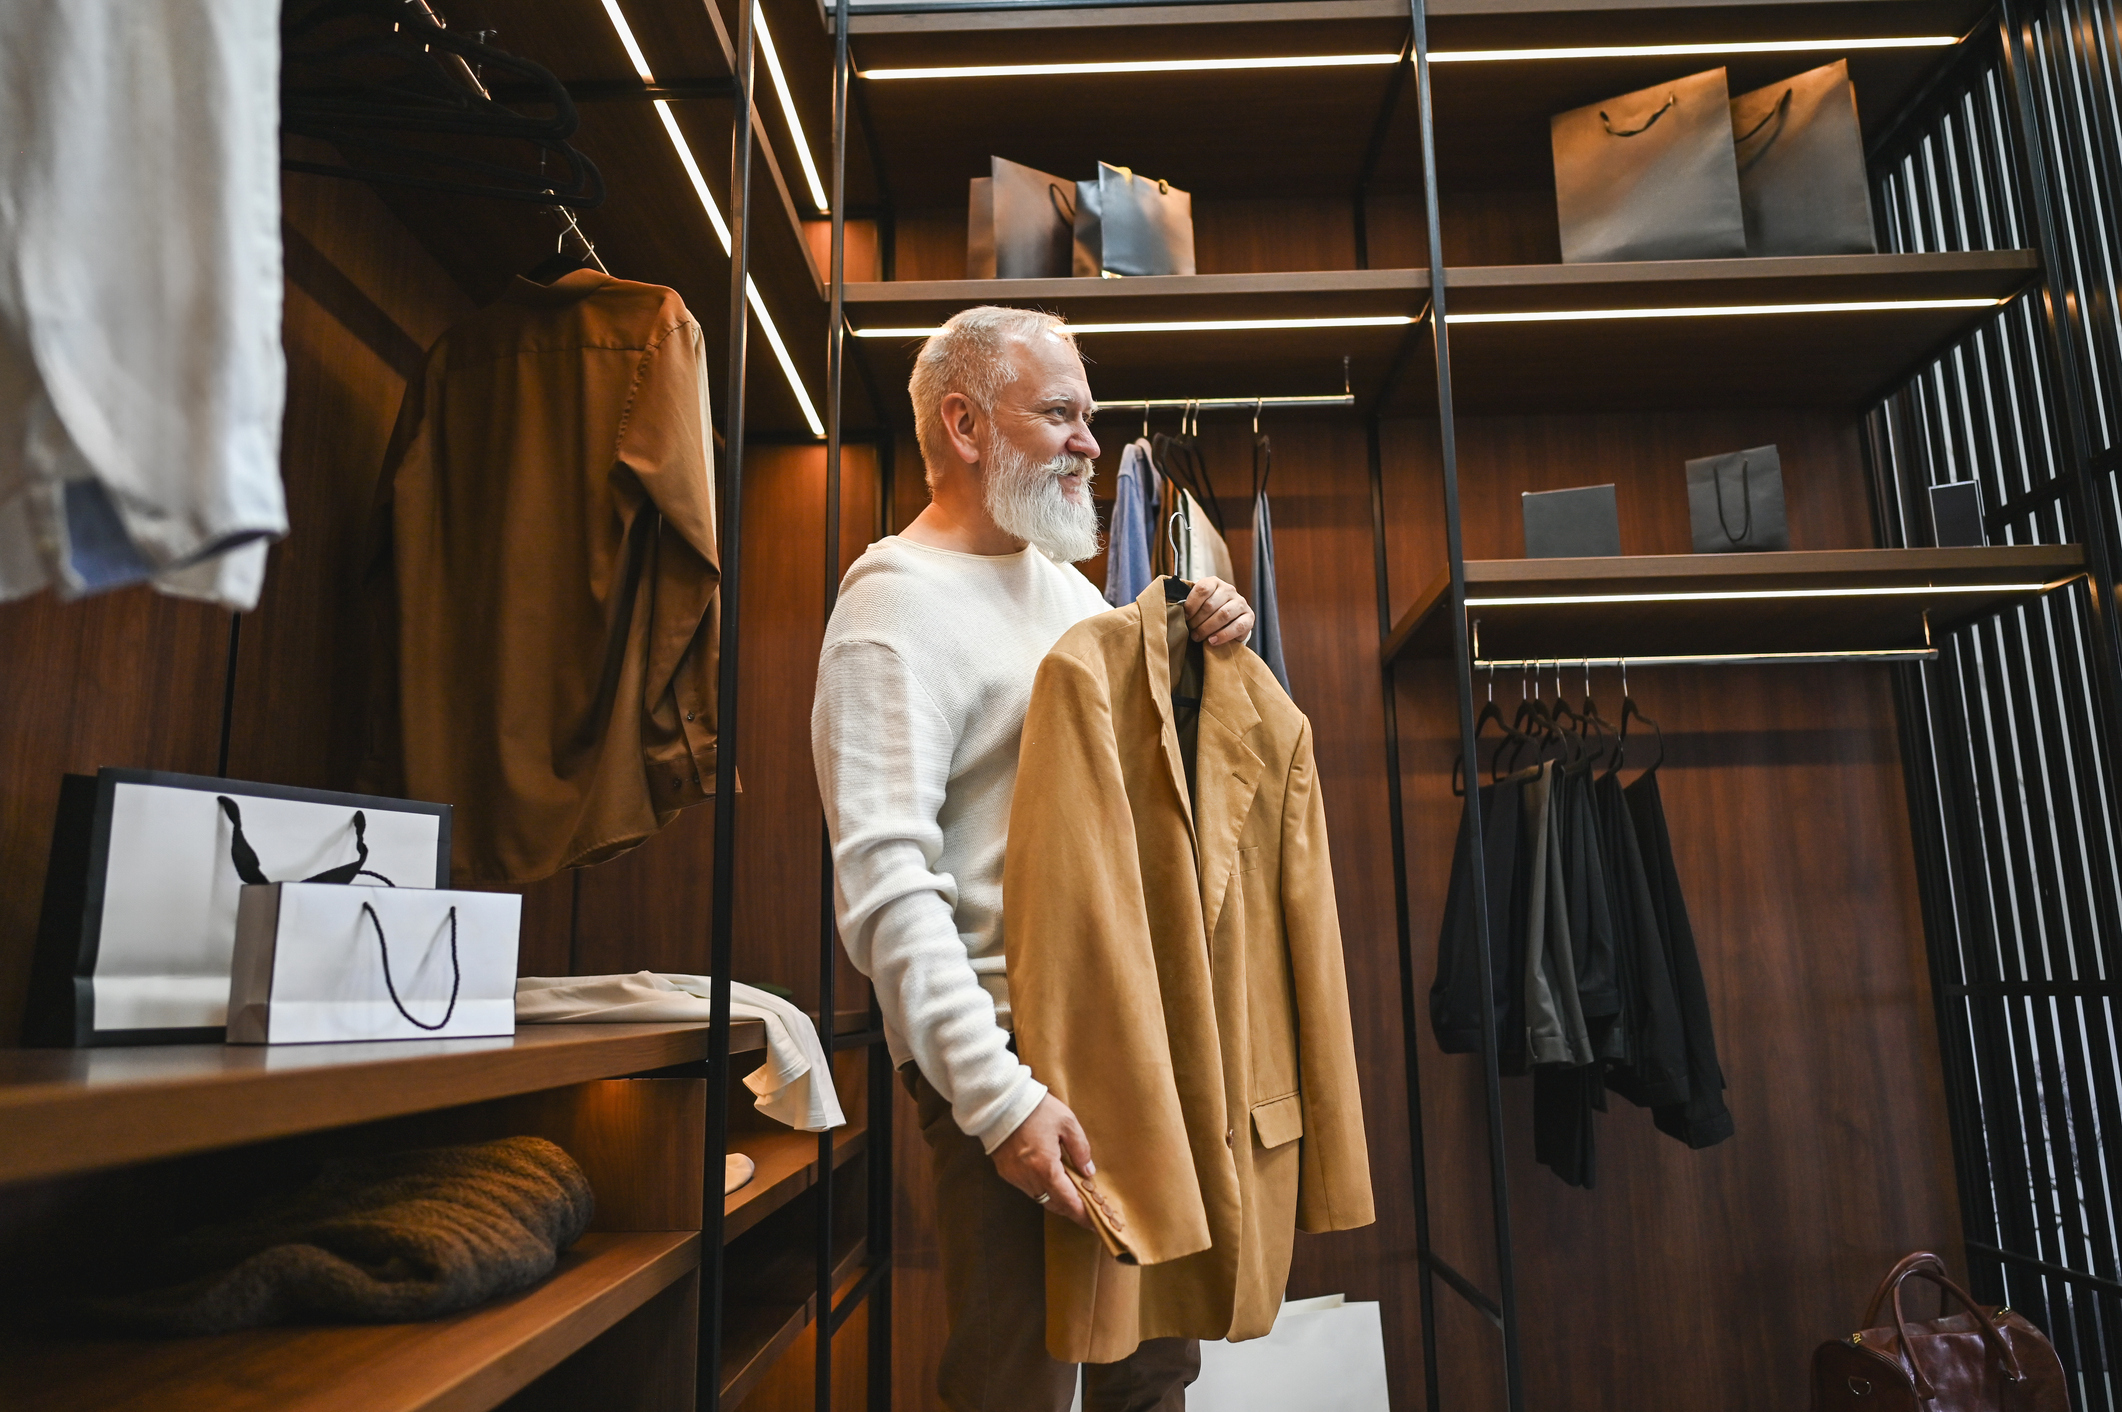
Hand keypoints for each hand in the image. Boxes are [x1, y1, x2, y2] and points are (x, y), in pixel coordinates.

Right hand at [992, 1094, 1094, 1228]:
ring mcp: (1014, 1176)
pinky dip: (1040, 1187)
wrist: (999, 1101)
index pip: (1068, 1201)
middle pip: (1053, 1204)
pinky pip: (1026, 1187)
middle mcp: (1028, 1177)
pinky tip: (1048, 1177)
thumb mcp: (1067, 1123)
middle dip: (1070, 1208)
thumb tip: (1088, 1172)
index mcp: (1045, 1167)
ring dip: (1055, 1197)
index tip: (1094, 1223)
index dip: (1082, 1214)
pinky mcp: (1005, 1172)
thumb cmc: (1036, 1108)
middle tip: (1085, 1207)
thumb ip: (1080, 1149)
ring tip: (1069, 1190)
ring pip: (1039, 1197)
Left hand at [1184, 576, 1254, 646]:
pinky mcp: (1249, 617)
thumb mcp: (1197, 605)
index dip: (1192, 605)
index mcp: (1214, 582)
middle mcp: (1229, 590)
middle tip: (1191, 631)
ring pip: (1223, 615)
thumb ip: (1189, 606)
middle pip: (1211, 604)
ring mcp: (1241, 602)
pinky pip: (1237, 626)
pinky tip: (1212, 641)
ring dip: (1208, 629)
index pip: (1202, 589)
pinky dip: (1223, 635)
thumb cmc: (1208, 613)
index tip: (1186, 617)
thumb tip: (1177, 612)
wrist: (1228, 622)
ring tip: (1199, 637)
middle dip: (1198, 621)